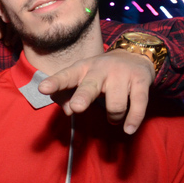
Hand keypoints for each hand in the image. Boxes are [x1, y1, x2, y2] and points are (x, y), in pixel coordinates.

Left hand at [39, 49, 154, 134]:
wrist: (135, 54)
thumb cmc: (100, 73)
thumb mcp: (82, 79)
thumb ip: (69, 96)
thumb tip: (68, 111)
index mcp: (82, 69)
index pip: (66, 76)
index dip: (54, 83)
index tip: (43, 89)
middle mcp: (101, 69)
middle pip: (90, 86)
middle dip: (83, 97)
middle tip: (77, 108)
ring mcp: (122, 74)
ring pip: (115, 104)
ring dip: (113, 117)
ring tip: (113, 117)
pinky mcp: (140, 81)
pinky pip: (139, 104)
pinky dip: (133, 119)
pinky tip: (128, 129)